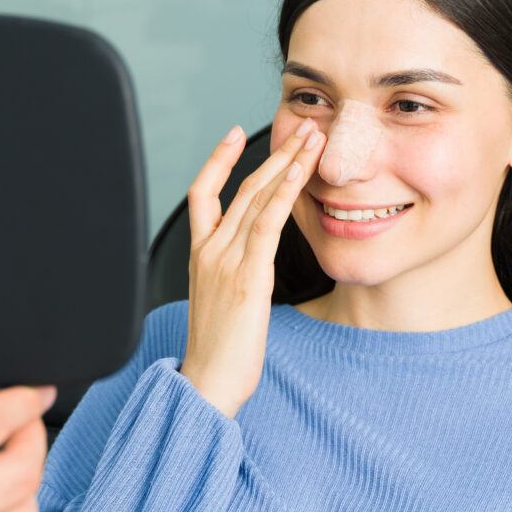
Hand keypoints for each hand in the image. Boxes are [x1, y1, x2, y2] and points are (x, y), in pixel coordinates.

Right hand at [179, 120, 322, 416]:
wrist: (206, 383)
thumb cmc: (218, 353)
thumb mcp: (221, 304)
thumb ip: (233, 276)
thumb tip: (253, 267)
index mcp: (199, 256)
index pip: (203, 193)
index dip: (218, 160)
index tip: (234, 134)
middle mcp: (209, 251)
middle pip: (240, 186)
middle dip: (274, 153)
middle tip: (302, 128)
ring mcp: (225, 261)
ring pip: (255, 197)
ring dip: (287, 163)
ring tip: (313, 139)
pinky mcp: (247, 276)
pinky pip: (266, 224)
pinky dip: (283, 194)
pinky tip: (300, 174)